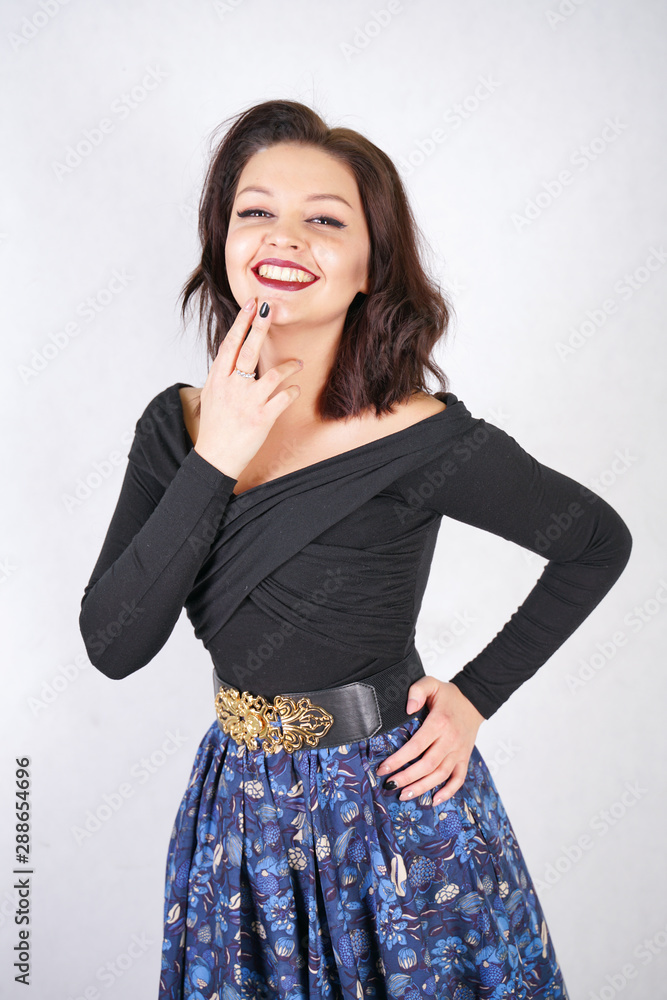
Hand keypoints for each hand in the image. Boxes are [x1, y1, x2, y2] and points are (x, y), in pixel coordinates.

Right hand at [193, 297, 303, 477]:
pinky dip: (292, 391)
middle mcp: (232, 387)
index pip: (230, 344)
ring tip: (298, 363)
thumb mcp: (211, 395)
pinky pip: (284, 397)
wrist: (215, 457)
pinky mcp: (262, 418)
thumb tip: (232, 352)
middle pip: (248, 350)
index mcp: (218, 379)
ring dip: (290, 366)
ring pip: (274, 373)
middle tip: (271, 309)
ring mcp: (248, 402)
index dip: (241, 322)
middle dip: (260, 327)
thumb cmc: (214, 426)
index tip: (252, 305)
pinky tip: (295, 389)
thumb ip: (222, 374)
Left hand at [375, 677, 484, 805]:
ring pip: (441, 775)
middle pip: (427, 765)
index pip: (416, 746)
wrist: (474, 700)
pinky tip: (435, 800)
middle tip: (389, 785)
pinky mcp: (465, 757)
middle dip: (406, 777)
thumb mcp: (430, 683)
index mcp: (439, 722)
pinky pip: (459, 778)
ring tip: (404, 795)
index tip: (383, 769)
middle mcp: (450, 739)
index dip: (398, 760)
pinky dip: (449, 791)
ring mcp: (459, 751)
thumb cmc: (447, 694)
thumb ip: (417, 691)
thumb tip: (408, 708)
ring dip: (423, 788)